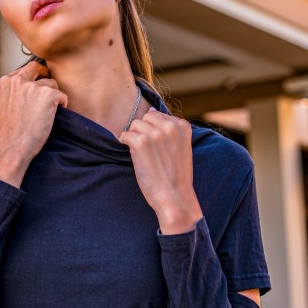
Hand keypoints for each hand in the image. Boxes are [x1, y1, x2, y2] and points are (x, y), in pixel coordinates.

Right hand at [0, 61, 67, 186]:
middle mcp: (18, 79)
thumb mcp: (7, 103)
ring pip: (52, 84)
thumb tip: (37, 83)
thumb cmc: (11, 131)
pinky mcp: (48, 94)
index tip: (34, 93)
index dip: (32, 80)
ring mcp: (34, 86)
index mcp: (6, 81)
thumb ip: (17, 90)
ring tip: (44, 115)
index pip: (25, 70)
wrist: (13, 147)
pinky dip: (61, 106)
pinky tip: (50, 119)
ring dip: (52, 97)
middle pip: (38, 68)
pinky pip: (63, 96)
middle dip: (45, 78)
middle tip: (48, 94)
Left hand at [119, 109, 202, 234]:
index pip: (159, 116)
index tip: (158, 149)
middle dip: (143, 131)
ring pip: (134, 125)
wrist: (174, 197)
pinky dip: (125, 145)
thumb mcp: (181, 147)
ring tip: (143, 156)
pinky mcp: (140, 143)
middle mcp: (170, 126)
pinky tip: (135, 158)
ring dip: (134, 139)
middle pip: (146, 118)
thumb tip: (151, 109)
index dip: (154, 132)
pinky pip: (124, 135)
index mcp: (182, 126)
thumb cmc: (176, 176)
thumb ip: (169, 128)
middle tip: (149, 152)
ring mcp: (155, 134)